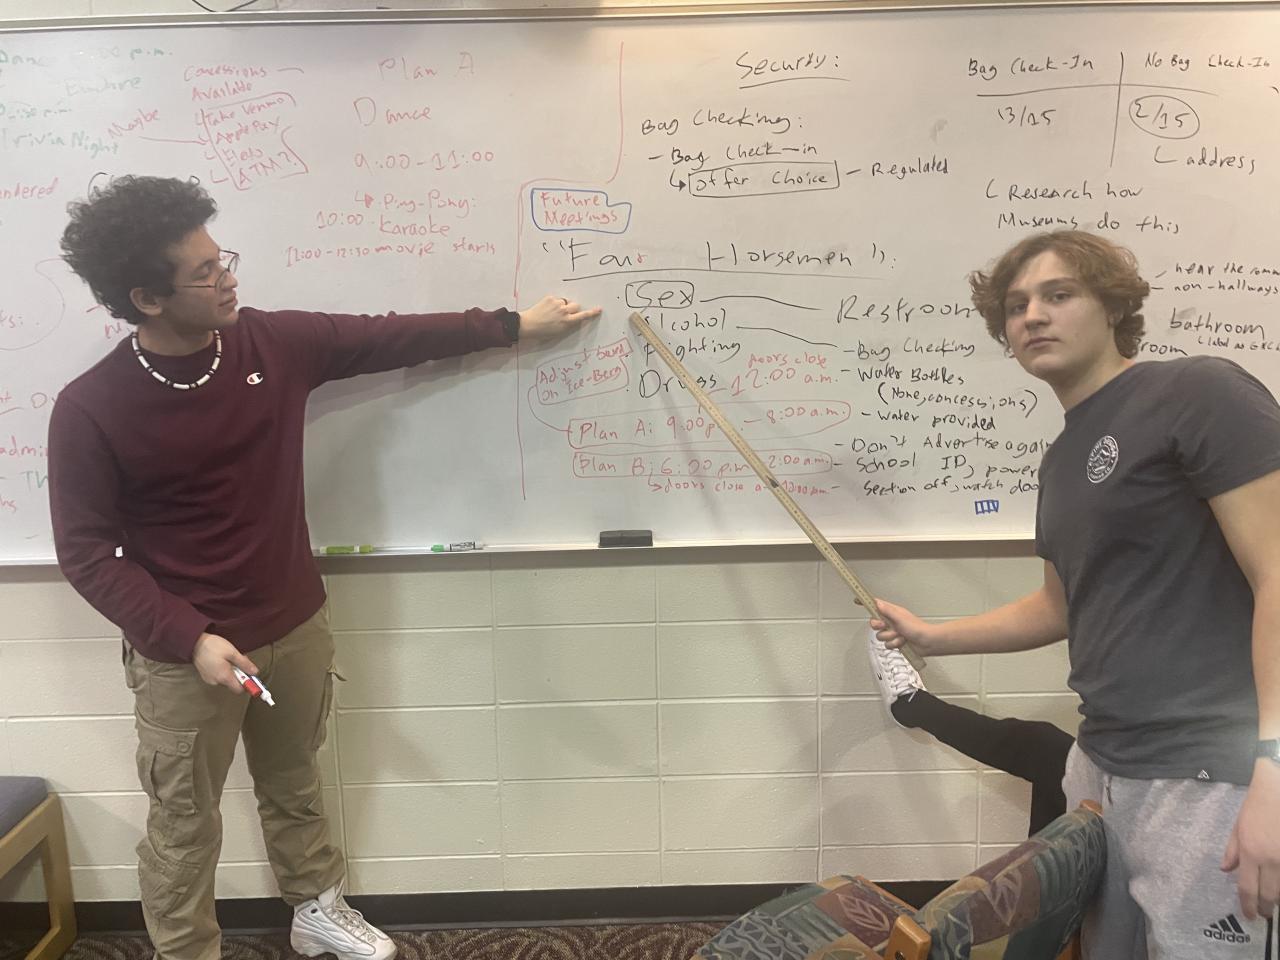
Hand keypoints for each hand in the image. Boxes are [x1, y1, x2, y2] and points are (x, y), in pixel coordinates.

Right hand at [192, 631, 258, 693]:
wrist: (194, 642)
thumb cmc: (213, 646)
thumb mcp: (232, 653)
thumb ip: (244, 664)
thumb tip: (255, 672)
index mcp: (224, 677)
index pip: (239, 690)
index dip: (247, 684)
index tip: (251, 675)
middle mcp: (216, 682)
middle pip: (233, 684)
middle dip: (239, 674)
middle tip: (239, 660)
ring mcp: (209, 679)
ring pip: (226, 679)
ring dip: (231, 671)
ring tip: (228, 658)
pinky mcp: (206, 676)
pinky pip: (219, 676)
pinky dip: (223, 670)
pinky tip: (221, 660)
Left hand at [517, 295, 600, 339]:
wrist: (528, 324)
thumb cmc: (543, 332)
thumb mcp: (559, 332)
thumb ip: (569, 325)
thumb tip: (576, 319)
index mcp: (567, 322)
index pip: (583, 316)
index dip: (592, 313)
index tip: (598, 309)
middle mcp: (564, 311)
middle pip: (576, 306)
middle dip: (573, 309)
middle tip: (566, 314)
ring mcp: (557, 303)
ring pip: (566, 302)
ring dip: (563, 305)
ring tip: (553, 312)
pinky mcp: (551, 298)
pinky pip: (557, 299)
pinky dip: (555, 303)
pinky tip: (548, 309)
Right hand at [870, 598, 935, 656]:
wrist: (927, 643)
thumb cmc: (918, 628)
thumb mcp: (900, 618)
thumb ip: (887, 611)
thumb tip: (877, 603)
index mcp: (892, 612)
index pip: (876, 605)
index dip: (866, 603)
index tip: (857, 600)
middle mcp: (891, 621)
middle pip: (874, 622)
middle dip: (879, 626)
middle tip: (885, 626)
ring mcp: (893, 632)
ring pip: (880, 635)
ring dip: (890, 637)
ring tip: (900, 636)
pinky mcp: (895, 641)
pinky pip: (886, 644)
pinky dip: (894, 644)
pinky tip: (902, 642)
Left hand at [1222, 758, 1279, 919]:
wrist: (1278, 791)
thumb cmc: (1257, 807)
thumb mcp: (1238, 826)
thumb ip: (1232, 851)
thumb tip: (1226, 870)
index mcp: (1251, 852)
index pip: (1247, 888)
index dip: (1248, 905)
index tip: (1249, 915)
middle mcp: (1271, 859)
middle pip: (1268, 895)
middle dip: (1265, 909)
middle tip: (1263, 914)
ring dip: (1278, 899)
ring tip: (1273, 903)